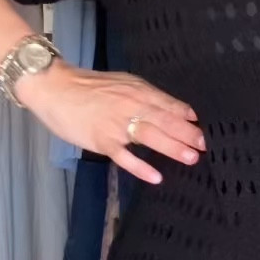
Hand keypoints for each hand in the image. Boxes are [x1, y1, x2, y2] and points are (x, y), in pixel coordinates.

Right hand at [12, 63, 205, 184]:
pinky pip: (124, 156)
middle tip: (205, 146)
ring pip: (150, 136)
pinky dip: (140, 167)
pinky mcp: (101, 140)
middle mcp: (131, 105)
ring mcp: (116, 124)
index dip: (187, 116)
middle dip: (187, 133)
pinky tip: (156, 177)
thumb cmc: (88, 87)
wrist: (55, 87)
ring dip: (173, 147)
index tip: (205, 127)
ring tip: (191, 158)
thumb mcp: (122, 83)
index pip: (169, 103)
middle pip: (165, 120)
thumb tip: (172, 109)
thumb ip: (145, 95)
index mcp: (137, 90)